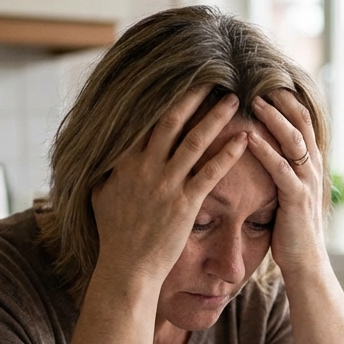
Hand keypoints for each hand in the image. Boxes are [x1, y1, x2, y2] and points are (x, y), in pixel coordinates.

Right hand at [89, 88, 247, 287]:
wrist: (127, 268)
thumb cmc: (115, 235)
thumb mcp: (99, 195)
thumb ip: (106, 170)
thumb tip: (103, 154)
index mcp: (124, 162)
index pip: (145, 120)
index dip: (165, 98)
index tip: (180, 80)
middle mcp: (145, 167)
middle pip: (172, 121)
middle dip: (193, 96)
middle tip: (212, 75)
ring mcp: (166, 184)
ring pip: (195, 141)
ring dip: (216, 117)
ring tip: (234, 100)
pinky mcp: (185, 204)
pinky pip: (211, 172)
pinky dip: (228, 154)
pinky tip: (244, 140)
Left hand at [246, 92, 327, 274]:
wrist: (305, 261)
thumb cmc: (291, 228)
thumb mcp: (288, 192)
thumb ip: (282, 169)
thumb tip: (263, 148)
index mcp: (311, 163)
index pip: (302, 121)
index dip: (286, 100)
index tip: (266, 82)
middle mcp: (313, 167)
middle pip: (301, 122)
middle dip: (280, 100)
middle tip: (259, 80)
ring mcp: (307, 181)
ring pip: (293, 139)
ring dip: (272, 118)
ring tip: (252, 101)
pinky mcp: (296, 197)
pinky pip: (280, 168)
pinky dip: (264, 150)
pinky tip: (247, 138)